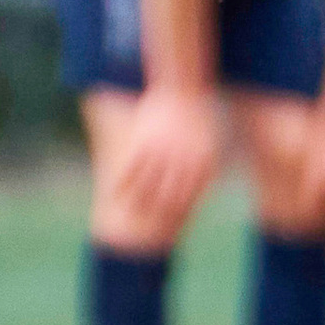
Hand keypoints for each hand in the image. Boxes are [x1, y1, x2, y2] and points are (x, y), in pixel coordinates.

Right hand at [114, 86, 221, 241]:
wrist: (182, 90)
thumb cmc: (197, 122)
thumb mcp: (207, 149)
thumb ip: (200, 173)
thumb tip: (196, 199)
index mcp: (202, 166)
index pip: (189, 201)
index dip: (179, 218)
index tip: (170, 231)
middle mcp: (182, 163)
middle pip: (168, 201)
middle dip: (158, 219)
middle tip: (148, 233)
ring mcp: (161, 153)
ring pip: (147, 188)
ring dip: (137, 206)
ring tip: (130, 218)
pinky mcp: (143, 143)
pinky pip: (131, 170)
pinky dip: (123, 185)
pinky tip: (116, 196)